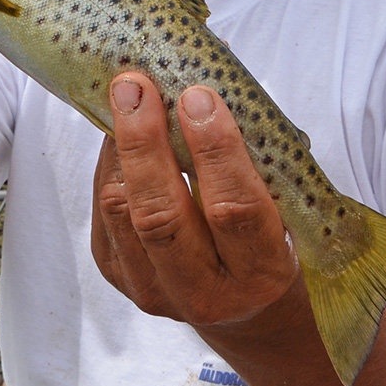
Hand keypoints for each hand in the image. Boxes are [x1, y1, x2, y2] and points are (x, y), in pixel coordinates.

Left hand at [91, 72, 297, 328]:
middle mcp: (206, 294)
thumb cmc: (268, 237)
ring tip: (126, 96)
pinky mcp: (119, 277)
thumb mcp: (281, 206)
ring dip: (121, 147)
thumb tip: (204, 81)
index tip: (199, 97)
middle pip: (162, 216)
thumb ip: (251, 157)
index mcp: (262, 273)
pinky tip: (121, 132)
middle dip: (145, 145)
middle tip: (137, 88)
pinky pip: (105, 212)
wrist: (242, 304)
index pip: (236, 211)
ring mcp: (154, 291)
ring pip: (122, 212)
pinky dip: (111, 164)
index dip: (216, 151)